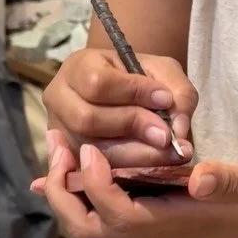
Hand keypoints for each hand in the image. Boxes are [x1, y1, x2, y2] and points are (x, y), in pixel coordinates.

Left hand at [39, 129, 237, 237]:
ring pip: (88, 222)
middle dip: (63, 193)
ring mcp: (147, 223)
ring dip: (65, 190)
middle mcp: (152, 227)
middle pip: (88, 228)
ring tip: (60, 147)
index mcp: (174, 221)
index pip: (119, 214)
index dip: (96, 184)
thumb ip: (231, 180)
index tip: (90, 148)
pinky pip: (99, 209)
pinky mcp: (147, 212)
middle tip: (60, 146)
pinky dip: (76, 189)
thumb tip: (199, 177)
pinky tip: (66, 163)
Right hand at [42, 48, 196, 167]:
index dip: (134, 93)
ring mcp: (61, 133)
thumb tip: (178, 129)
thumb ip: (178, 93)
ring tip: (169, 153)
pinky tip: (155, 166)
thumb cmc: (144, 79)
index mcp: (77, 67)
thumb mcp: (165, 73)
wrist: (130, 94)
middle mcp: (59, 100)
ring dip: (136, 154)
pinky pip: (98, 170)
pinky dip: (130, 169)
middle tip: (167, 136)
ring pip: (92, 150)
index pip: (98, 83)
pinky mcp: (71, 159)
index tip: (165, 99)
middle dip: (133, 127)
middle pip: (88, 120)